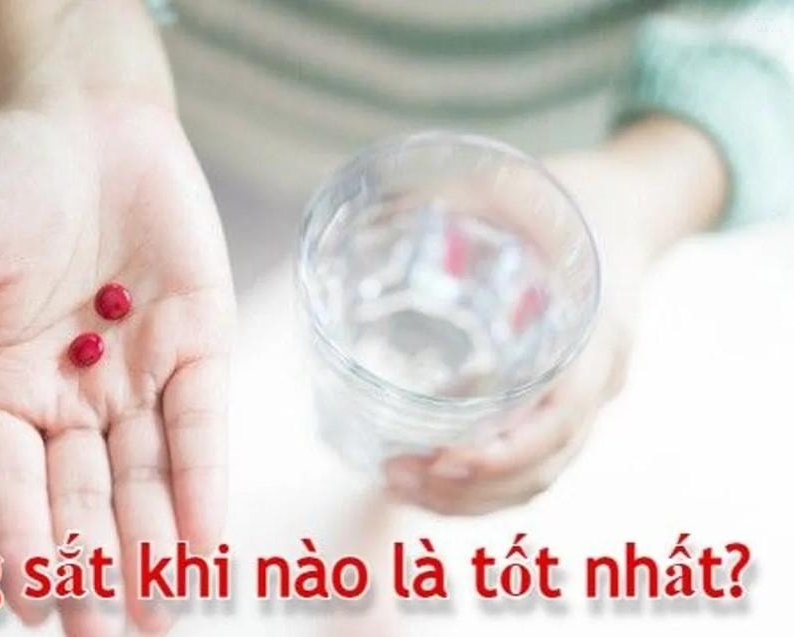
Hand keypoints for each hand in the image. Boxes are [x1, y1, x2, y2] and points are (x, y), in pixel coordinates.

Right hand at [0, 64, 232, 636]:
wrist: (86, 119)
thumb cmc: (0, 181)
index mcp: (0, 387)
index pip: (9, 486)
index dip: (22, 545)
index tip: (31, 605)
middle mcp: (73, 396)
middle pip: (84, 498)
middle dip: (95, 569)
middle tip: (106, 634)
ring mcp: (139, 375)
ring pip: (148, 478)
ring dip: (155, 547)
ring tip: (163, 613)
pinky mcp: (198, 345)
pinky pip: (203, 425)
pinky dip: (205, 483)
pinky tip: (208, 544)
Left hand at [385, 118, 726, 514]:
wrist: (632, 207)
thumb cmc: (578, 198)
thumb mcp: (526, 185)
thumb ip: (465, 199)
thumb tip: (385, 214)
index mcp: (597, 330)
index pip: (562, 417)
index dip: (507, 453)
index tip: (444, 460)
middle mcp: (598, 375)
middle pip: (545, 464)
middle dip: (471, 488)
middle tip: (398, 476)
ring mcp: (586, 394)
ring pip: (540, 476)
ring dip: (472, 498)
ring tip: (400, 486)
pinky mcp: (565, 401)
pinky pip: (535, 462)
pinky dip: (485, 486)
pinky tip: (431, 482)